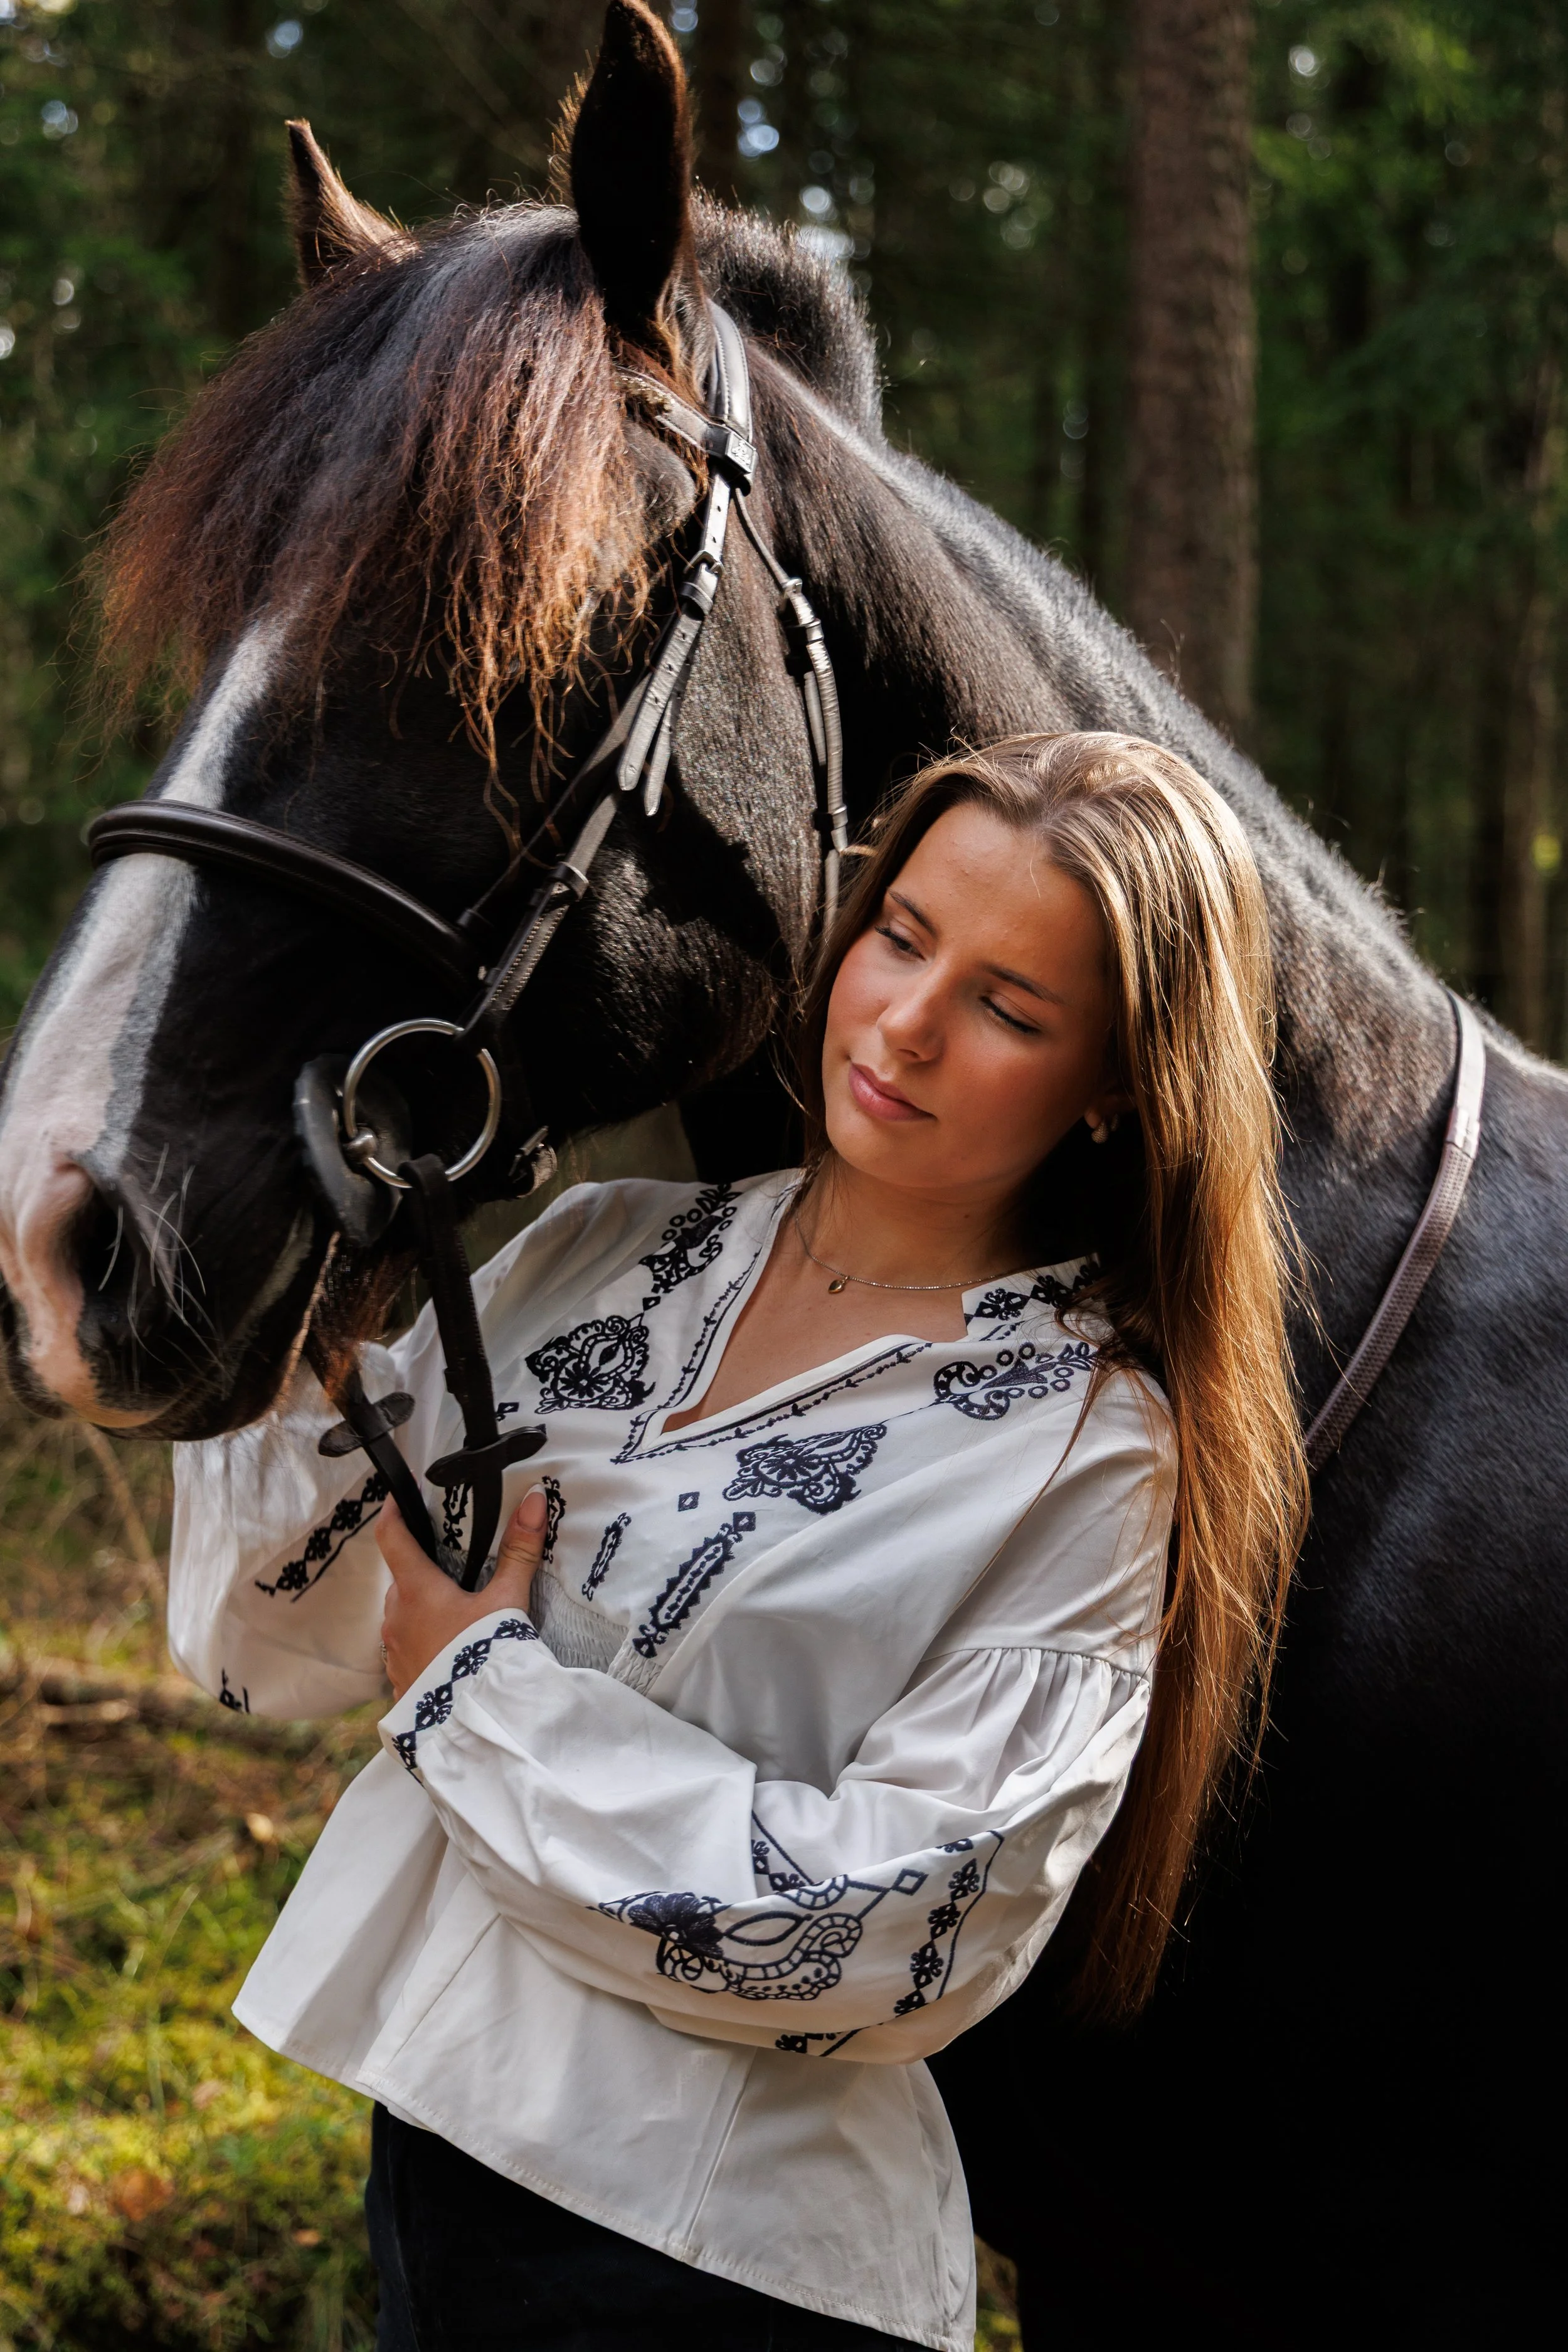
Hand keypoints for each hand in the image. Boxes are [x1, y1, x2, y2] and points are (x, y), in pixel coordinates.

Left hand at [378, 1487, 548, 1700]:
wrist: (474, 1723)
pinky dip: (421, 1639)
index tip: (399, 1494)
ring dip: (420, 1606)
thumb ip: (519, 1550)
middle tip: (447, 1561)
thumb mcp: (507, 1602)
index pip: (392, 1537)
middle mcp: (396, 1618)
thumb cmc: (485, 1655)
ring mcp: (394, 1652)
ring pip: (401, 1615)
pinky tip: (447, 1648)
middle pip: (400, 1579)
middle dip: (419, 1567)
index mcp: (416, 1590)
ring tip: (453, 1609)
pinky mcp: (400, 1680)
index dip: (393, 1511)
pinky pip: (405, 1648)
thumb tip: (534, 1498)